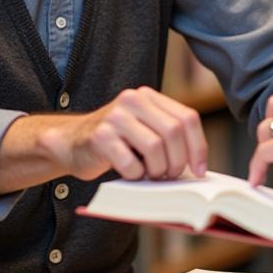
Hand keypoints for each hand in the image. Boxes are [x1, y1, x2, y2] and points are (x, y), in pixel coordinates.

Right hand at [41, 86, 207, 181]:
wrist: (71, 142)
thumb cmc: (116, 143)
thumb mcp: (144, 130)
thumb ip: (168, 137)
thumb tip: (199, 167)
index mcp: (149, 96)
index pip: (187, 118)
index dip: (198, 147)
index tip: (200, 171)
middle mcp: (133, 100)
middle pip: (173, 132)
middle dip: (178, 161)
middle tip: (171, 176)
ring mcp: (115, 116)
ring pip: (155, 147)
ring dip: (158, 170)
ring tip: (150, 175)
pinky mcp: (100, 136)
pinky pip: (131, 163)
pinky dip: (136, 176)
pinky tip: (130, 174)